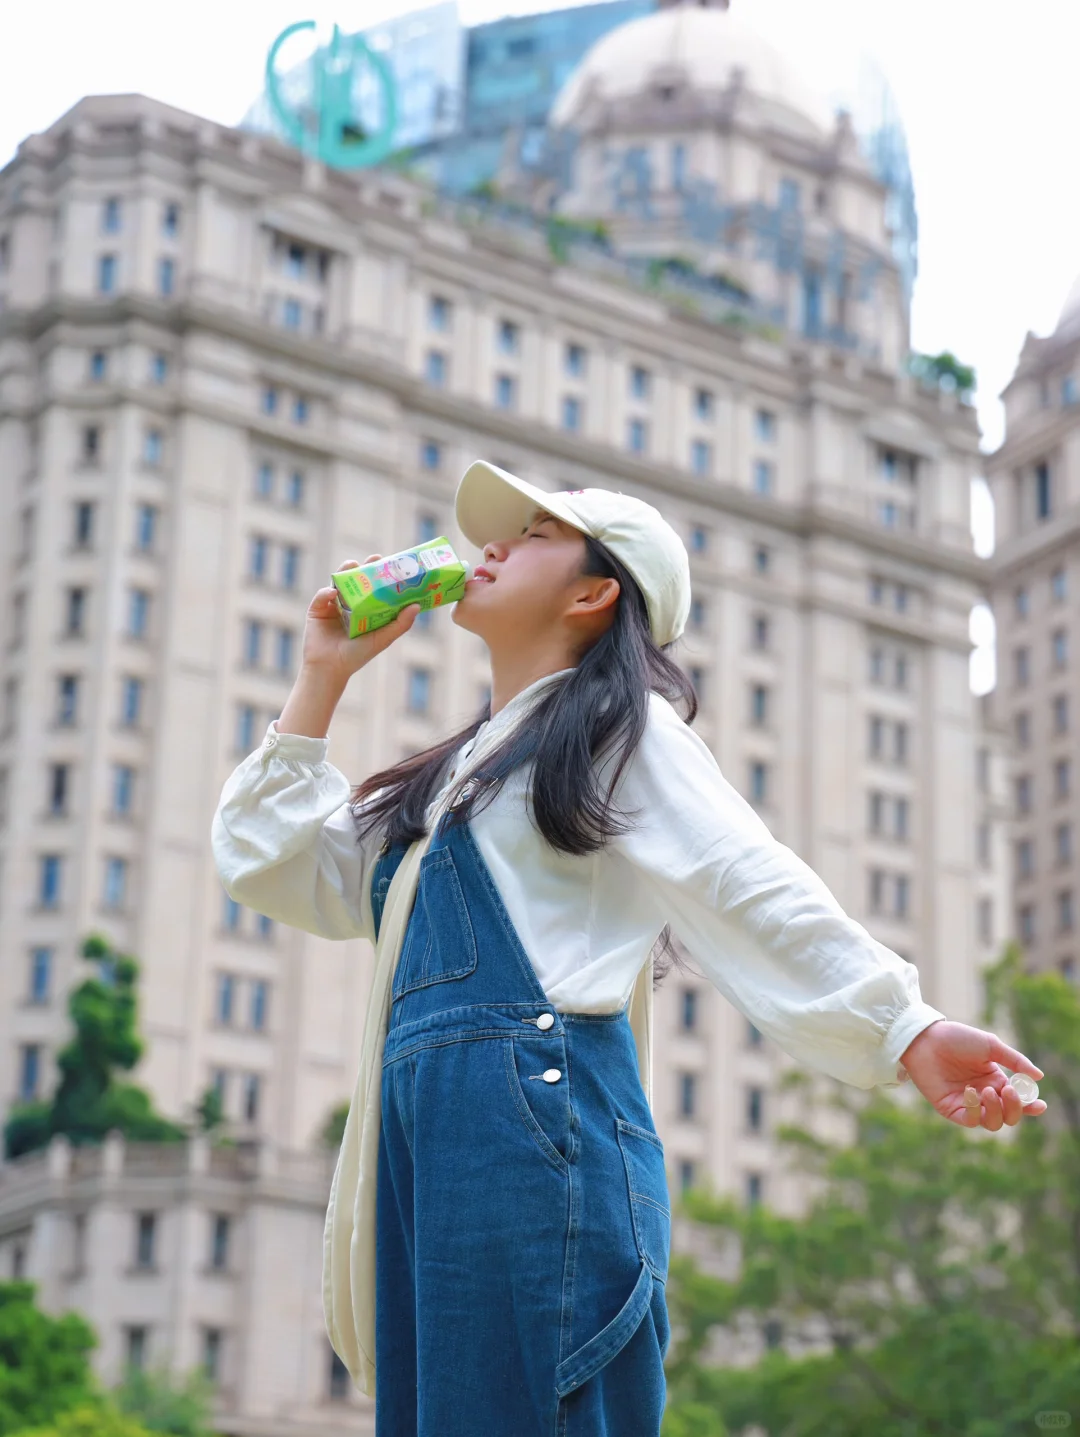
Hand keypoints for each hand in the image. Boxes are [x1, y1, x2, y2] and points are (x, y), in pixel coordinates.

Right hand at [302, 556, 419, 686]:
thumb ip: (400, 624)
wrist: (330, 668)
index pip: (375, 587)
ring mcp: (333, 605)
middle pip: (357, 580)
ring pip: (339, 582)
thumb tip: (417, 605)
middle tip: (374, 559)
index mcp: (365, 609)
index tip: (393, 563)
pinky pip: (322, 596)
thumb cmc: (357, 655)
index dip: (382, 574)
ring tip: (352, 565)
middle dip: (365, 567)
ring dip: (345, 572)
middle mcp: (350, 604)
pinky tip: (334, 593)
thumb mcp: (382, 639)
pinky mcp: (317, 609)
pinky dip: (327, 592)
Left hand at [899, 1020, 1046, 1129]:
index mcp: (995, 1080)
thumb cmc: (956, 1038)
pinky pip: (970, 1120)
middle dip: (1014, 1109)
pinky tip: (971, 1092)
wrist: (926, 1038)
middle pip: (1008, 1116)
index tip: (1040, 1104)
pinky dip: (975, 1110)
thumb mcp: (990, 1046)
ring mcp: (968, 1103)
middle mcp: (984, 1095)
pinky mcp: (951, 1109)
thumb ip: (1015, 1061)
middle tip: (1009, 1091)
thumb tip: (1039, 1076)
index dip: (1030, 1106)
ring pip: (992, 1122)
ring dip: (996, 1111)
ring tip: (988, 1091)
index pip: (1018, 1101)